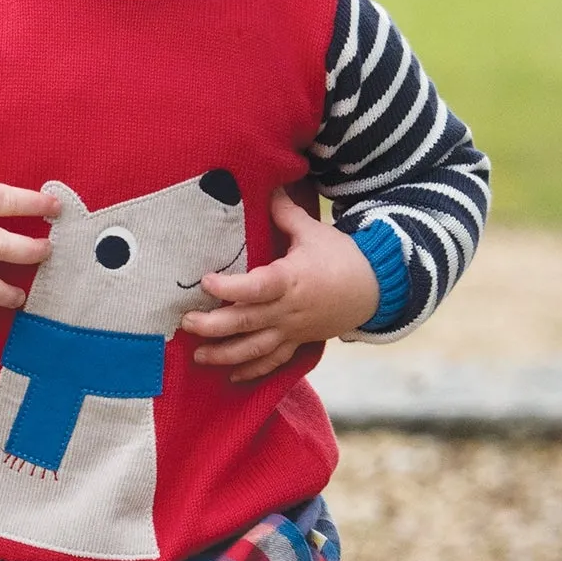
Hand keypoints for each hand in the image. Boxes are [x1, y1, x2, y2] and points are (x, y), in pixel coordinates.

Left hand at [182, 188, 380, 382]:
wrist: (375, 288)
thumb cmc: (342, 257)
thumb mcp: (313, 231)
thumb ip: (285, 213)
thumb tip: (268, 184)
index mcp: (291, 280)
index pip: (256, 288)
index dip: (229, 288)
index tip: (205, 280)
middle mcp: (288, 310)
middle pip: (247, 323)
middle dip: (214, 326)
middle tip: (186, 322)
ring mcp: (293, 330)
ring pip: (256, 349)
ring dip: (226, 355)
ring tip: (198, 356)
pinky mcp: (298, 342)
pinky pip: (274, 361)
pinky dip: (253, 371)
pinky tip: (231, 376)